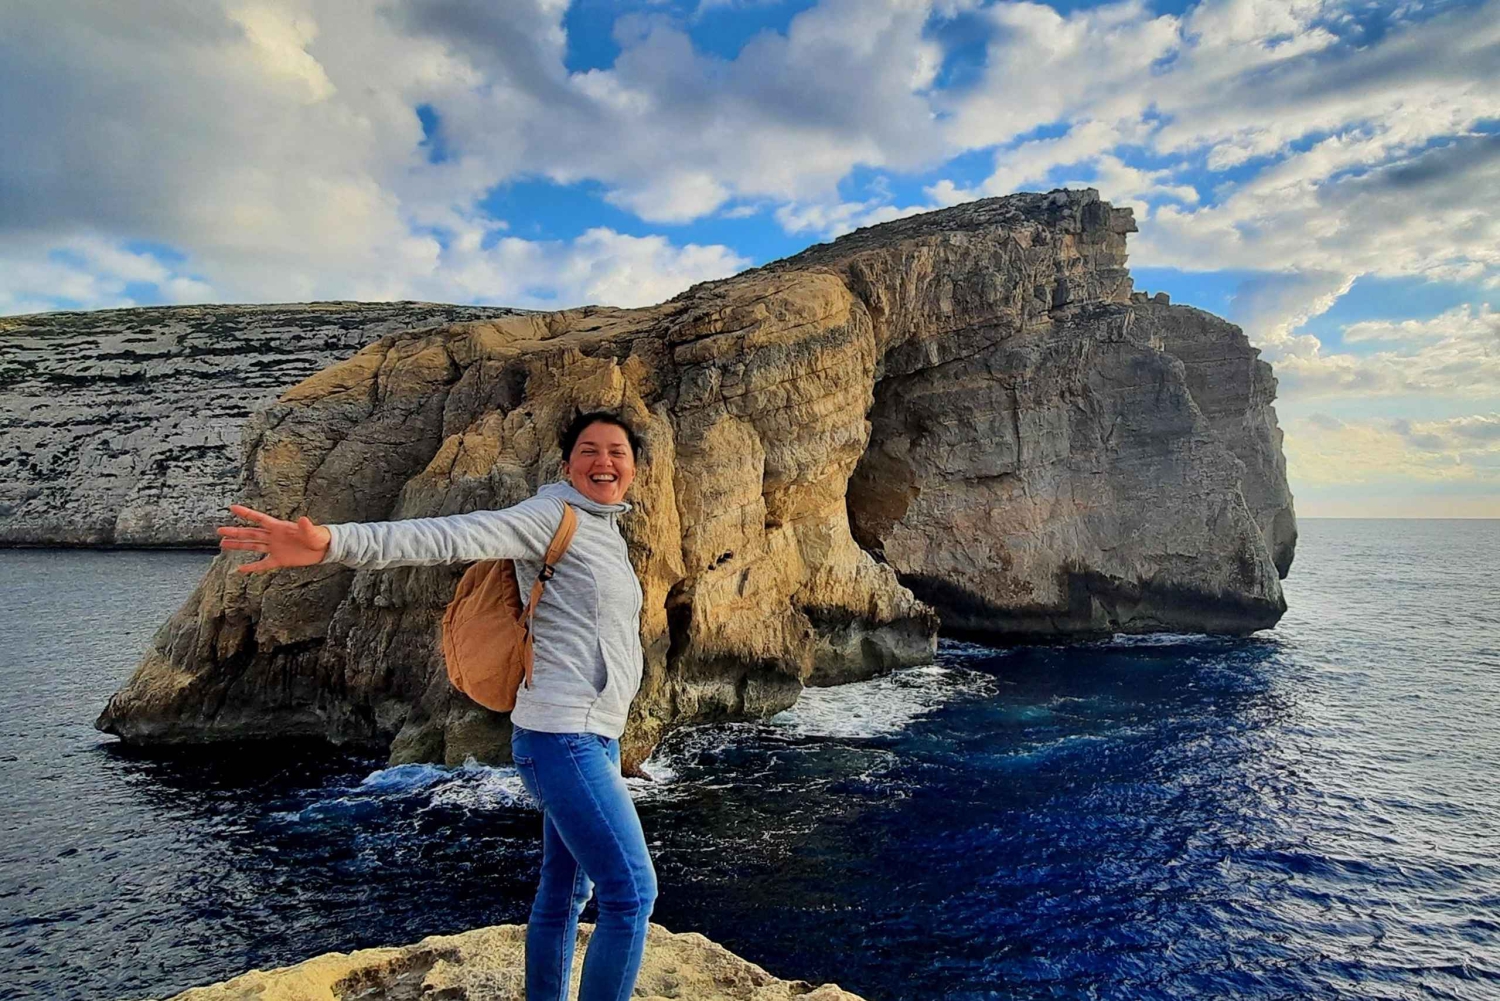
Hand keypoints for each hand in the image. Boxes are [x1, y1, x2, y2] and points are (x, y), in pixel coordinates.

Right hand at [218, 504, 332, 573]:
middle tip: (220, 531)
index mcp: (279, 527)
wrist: (324, 549)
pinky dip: (252, 567)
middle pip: (251, 533)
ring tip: (223, 544)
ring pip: (253, 546)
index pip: (259, 519)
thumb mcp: (313, 531)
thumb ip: (306, 527)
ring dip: (239, 545)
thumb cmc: (319, 537)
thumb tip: (303, 519)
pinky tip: (240, 569)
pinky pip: (263, 564)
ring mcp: (275, 548)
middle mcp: (274, 537)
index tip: (232, 508)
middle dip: (235, 532)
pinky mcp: (280, 560)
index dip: (246, 513)